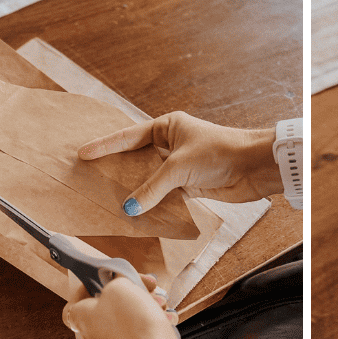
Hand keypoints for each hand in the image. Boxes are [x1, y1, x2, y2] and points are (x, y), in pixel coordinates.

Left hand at [63, 274, 186, 338]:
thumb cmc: (133, 329)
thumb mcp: (120, 287)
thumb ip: (115, 280)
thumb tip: (118, 283)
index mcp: (84, 318)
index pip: (75, 301)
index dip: (90, 286)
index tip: (107, 277)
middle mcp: (96, 336)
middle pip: (109, 307)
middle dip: (131, 291)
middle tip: (148, 285)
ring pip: (130, 319)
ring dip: (148, 305)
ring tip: (162, 303)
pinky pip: (146, 333)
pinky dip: (157, 323)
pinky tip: (168, 319)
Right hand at [78, 111, 283, 214]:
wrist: (254, 167)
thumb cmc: (220, 152)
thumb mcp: (179, 167)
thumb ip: (152, 187)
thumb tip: (130, 207)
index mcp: (168, 127)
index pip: (129, 137)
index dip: (106, 145)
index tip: (83, 153)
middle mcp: (172, 144)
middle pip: (137, 158)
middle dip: (117, 168)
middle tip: (90, 176)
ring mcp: (180, 165)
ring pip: (150, 178)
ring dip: (135, 189)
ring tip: (108, 197)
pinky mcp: (189, 185)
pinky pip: (164, 194)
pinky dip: (152, 203)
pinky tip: (137, 212)